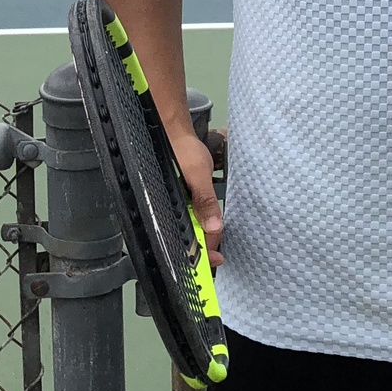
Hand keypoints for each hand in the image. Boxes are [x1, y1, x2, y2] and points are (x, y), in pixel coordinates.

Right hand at [170, 131, 224, 267]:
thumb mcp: (196, 173)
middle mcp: (172, 209)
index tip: (218, 259)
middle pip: (187, 237)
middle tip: (221, 254)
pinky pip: (193, 216)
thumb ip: (204, 199)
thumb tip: (213, 227)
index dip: (201, 252)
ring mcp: (177, 204)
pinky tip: (210, 224)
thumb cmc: (182, 149)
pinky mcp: (183, 198)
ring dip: (203, 236)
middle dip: (203, 247)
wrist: (175, 131)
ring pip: (190, 228)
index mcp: (170, 208)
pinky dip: (202, 222)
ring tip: (218, 243)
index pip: (185, 239)